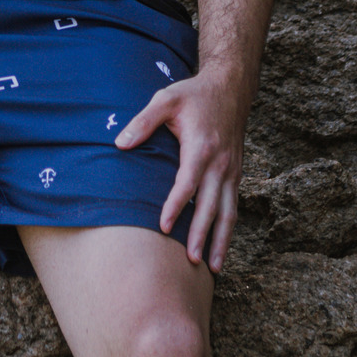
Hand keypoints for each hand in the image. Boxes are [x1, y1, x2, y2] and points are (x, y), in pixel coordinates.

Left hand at [114, 65, 247, 271]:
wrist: (230, 88)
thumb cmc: (193, 94)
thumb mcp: (166, 99)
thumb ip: (143, 121)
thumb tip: (120, 144)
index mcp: (201, 147)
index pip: (188, 183)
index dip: (176, 206)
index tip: (164, 227)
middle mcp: (220, 163)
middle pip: (211, 205)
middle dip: (202, 234)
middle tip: (191, 261)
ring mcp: (231, 170)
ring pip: (228, 211)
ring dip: (221, 240)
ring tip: (212, 267)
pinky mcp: (236, 173)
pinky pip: (234, 205)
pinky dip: (228, 228)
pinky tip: (221, 246)